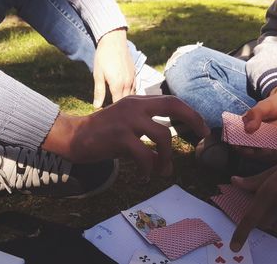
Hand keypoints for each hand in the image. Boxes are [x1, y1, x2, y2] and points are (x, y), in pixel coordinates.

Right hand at [43, 95, 209, 176]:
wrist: (74, 137)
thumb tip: (164, 158)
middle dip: (193, 120)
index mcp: (138, 101)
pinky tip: (146, 177)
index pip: (171, 100)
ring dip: (168, 158)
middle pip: (173, 105)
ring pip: (163, 136)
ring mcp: (128, 120)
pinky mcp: (120, 137)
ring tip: (163, 171)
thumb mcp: (127, 130)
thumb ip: (146, 137)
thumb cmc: (102, 135)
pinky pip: (145, 156)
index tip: (201, 127)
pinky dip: (150, 169)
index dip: (190, 112)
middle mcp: (135, 105)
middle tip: (202, 137)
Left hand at [93, 28, 134, 107]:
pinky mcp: (135, 74)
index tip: (108, 116)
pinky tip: (126, 96)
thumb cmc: (103, 56)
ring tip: (121, 108)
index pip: (117, 104)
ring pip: (132, 96)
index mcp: (117, 85)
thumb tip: (97, 107)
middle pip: (126, 102)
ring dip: (127, 102)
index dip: (113, 112)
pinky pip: (135, 88)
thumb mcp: (98, 74)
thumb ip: (99, 92)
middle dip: (121, 110)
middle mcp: (128, 83)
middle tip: (115, 115)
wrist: (114, 40)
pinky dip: (131, 94)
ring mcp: (133, 78)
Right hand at [234, 86, 276, 162]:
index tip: (247, 149)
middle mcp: (250, 136)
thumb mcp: (264, 106)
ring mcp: (261, 141)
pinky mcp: (272, 145)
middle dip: (256, 154)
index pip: (235, 138)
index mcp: (243, 126)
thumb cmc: (274, 103)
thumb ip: (255, 115)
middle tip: (266, 150)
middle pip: (247, 150)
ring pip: (260, 154)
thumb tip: (247, 129)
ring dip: (267, 156)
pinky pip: (272, 155)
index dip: (237, 146)